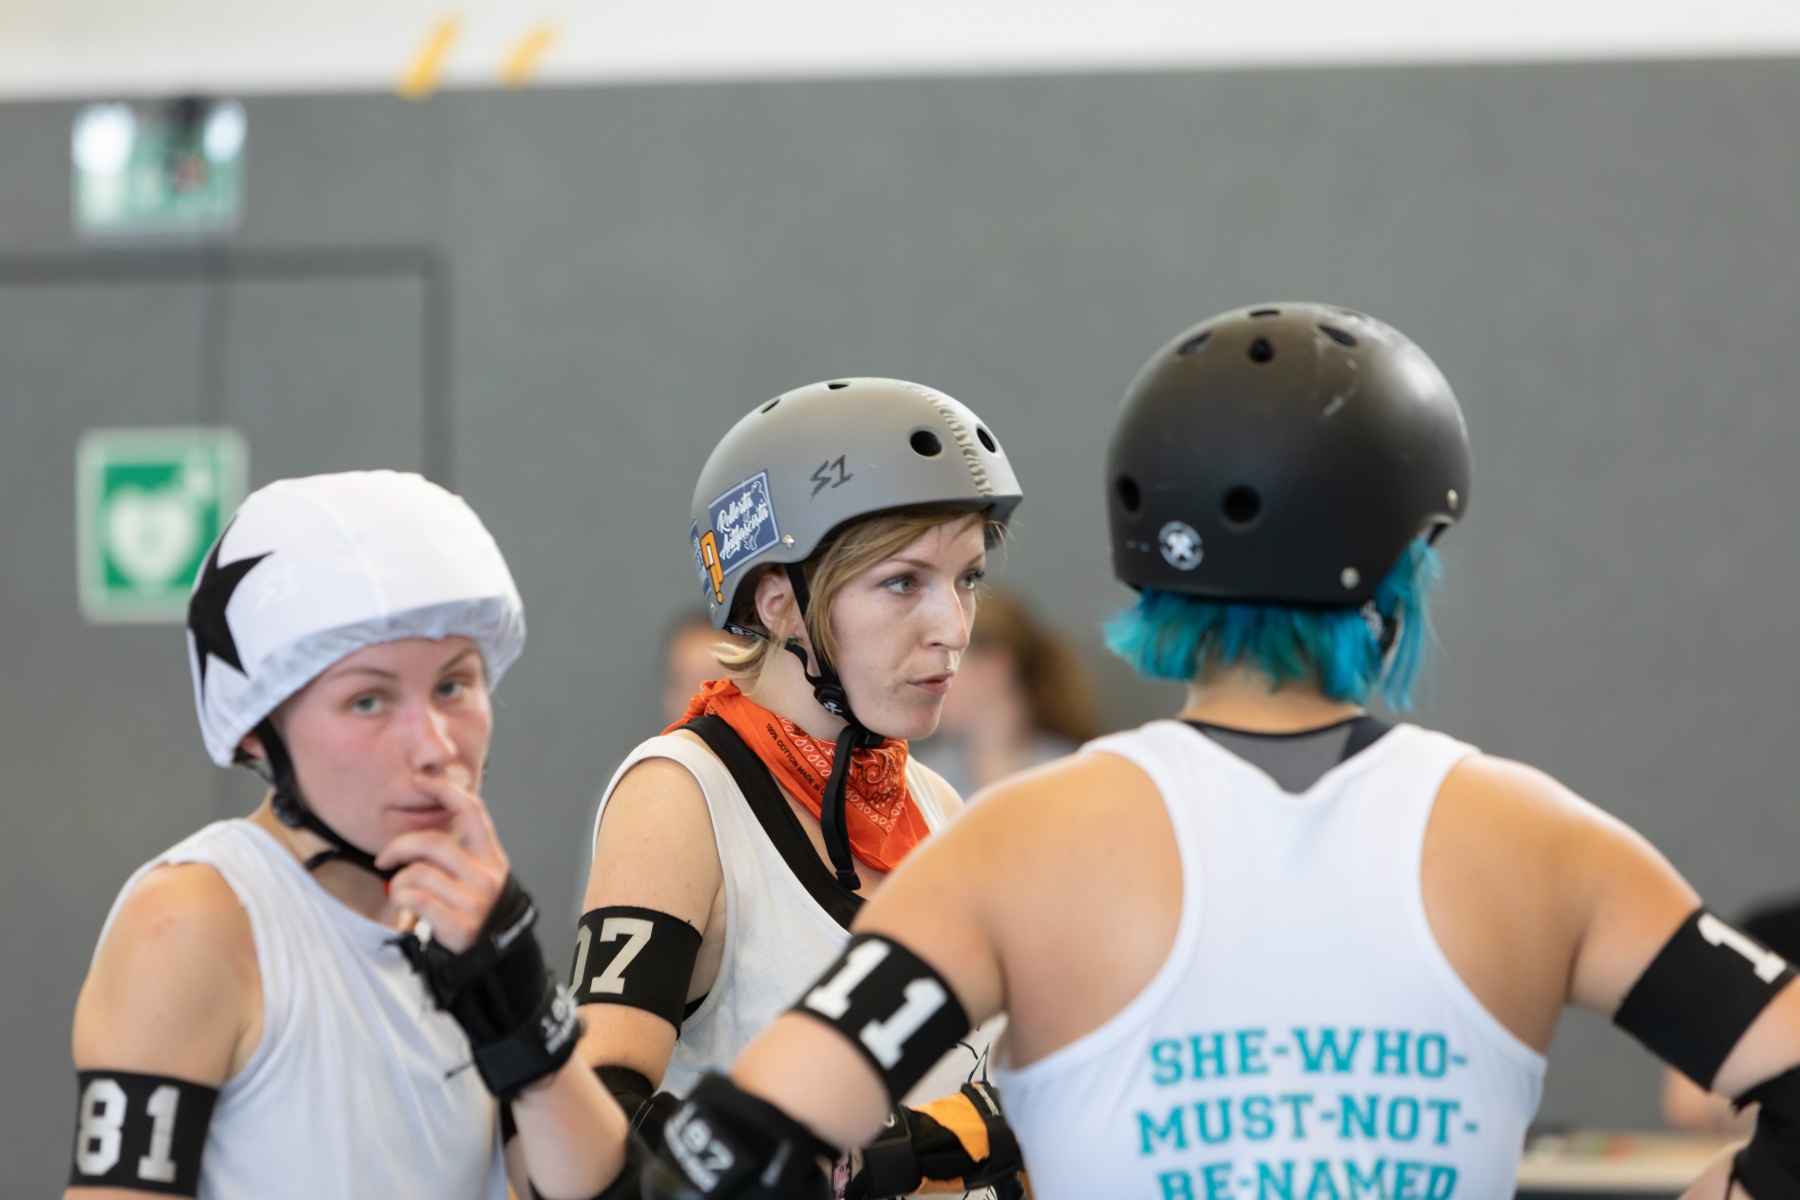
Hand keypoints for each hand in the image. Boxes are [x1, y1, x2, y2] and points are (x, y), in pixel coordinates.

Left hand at [375, 775, 509, 951]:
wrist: (489, 953)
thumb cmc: (473, 908)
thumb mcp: (477, 874)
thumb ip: (458, 850)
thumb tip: (419, 825)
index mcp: (491, 857)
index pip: (472, 811)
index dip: (446, 791)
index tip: (421, 779)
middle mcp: (487, 875)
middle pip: (431, 843)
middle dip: (399, 847)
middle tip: (386, 857)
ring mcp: (475, 900)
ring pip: (416, 874)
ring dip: (398, 883)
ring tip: (404, 893)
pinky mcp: (458, 923)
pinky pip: (413, 898)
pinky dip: (400, 899)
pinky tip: (406, 906)